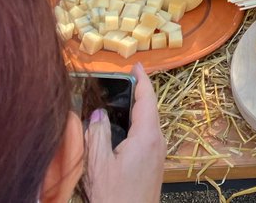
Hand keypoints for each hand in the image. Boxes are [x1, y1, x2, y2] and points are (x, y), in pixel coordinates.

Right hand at [83, 63, 165, 202]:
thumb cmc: (116, 197)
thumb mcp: (98, 165)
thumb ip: (97, 135)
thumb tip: (98, 113)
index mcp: (147, 136)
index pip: (147, 99)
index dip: (142, 80)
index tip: (136, 65)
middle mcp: (158, 141)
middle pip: (149, 109)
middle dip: (137, 92)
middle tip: (123, 79)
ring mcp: (158, 152)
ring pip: (148, 123)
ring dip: (136, 109)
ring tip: (121, 99)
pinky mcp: (154, 162)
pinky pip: (146, 135)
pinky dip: (136, 124)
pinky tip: (122, 128)